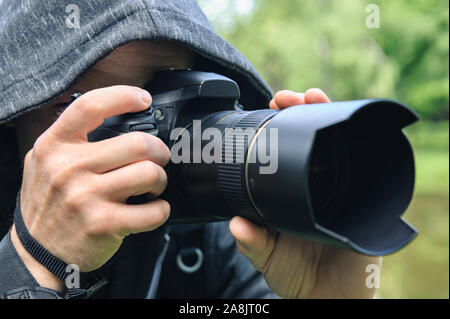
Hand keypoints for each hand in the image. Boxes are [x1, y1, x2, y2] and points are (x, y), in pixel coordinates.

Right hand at [11, 86, 170, 290]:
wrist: (37, 252)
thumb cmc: (48, 204)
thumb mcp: (44, 162)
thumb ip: (72, 139)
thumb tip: (115, 117)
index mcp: (54, 146)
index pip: (90, 107)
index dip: (123, 96)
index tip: (143, 99)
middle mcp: (69, 168)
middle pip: (137, 143)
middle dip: (159, 150)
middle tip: (159, 158)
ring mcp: (86, 197)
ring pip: (150, 173)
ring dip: (161, 180)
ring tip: (153, 185)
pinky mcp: (104, 224)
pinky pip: (153, 211)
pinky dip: (161, 209)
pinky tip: (152, 208)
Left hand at [230, 88, 381, 298]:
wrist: (329, 294)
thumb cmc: (296, 273)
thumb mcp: (267, 256)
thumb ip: (252, 243)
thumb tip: (235, 224)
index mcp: (284, 192)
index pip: (278, 152)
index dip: (272, 129)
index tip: (264, 110)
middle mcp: (309, 183)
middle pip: (305, 138)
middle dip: (297, 111)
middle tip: (286, 98)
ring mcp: (336, 186)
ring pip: (331, 142)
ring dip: (324, 114)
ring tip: (313, 97)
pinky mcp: (360, 195)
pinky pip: (359, 163)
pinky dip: (353, 140)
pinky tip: (343, 122)